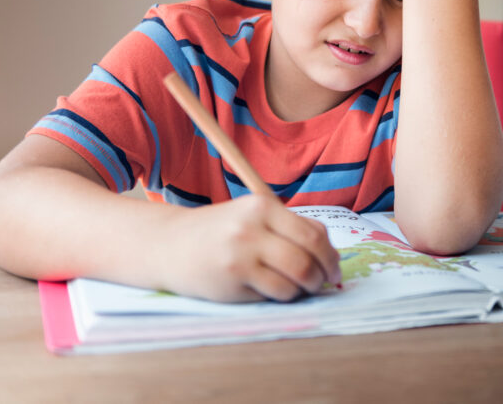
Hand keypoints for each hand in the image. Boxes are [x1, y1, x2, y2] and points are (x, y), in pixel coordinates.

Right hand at [157, 194, 341, 301]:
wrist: (168, 245)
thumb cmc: (220, 231)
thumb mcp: (253, 217)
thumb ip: (290, 228)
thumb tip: (331, 254)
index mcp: (262, 206)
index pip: (313, 233)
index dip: (330, 255)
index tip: (334, 268)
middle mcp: (250, 229)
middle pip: (307, 257)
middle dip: (323, 275)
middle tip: (324, 283)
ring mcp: (240, 257)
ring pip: (294, 280)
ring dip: (304, 289)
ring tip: (299, 288)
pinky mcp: (231, 283)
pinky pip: (274, 294)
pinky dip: (283, 296)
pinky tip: (273, 291)